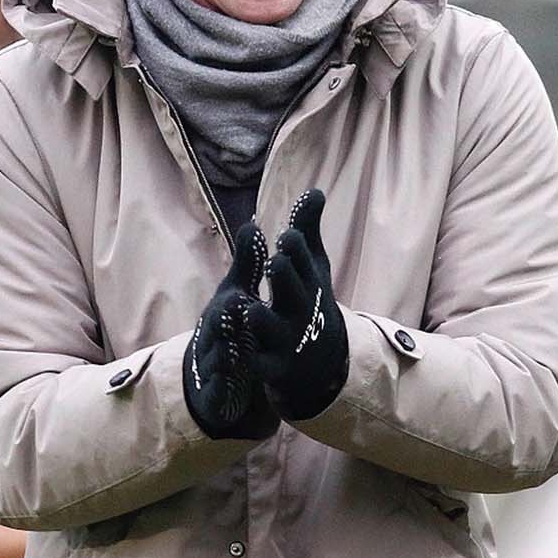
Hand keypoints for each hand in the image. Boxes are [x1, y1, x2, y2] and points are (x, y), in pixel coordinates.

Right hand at [185, 219, 278, 438]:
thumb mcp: (237, 292)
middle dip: (226, 318)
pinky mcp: (215, 390)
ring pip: (217, 358)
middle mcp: (216, 334)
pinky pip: (217, 389)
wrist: (209, 369)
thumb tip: (254, 223)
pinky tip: (228, 384)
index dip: (236, 297)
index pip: (229, 301)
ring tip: (232, 349)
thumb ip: (249, 262)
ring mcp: (213, 363)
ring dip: (223, 353)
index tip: (245, 292)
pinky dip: (220, 386)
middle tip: (238, 307)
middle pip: (218, 327)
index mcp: (226, 309)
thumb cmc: (228, 322)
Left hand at [252, 188, 349, 419]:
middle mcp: (300, 310)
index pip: (304, 264)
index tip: (287, 236)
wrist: (320, 360)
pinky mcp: (274, 367)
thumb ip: (307, 230)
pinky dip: (249, 359)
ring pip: (274, 330)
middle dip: (286, 280)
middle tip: (276, 263)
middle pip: (294, 294)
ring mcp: (288, 340)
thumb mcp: (311, 268)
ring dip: (264, 321)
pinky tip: (237, 349)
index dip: (297, 252)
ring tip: (250, 310)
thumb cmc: (309, 300)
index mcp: (308, 284)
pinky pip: (260, 364)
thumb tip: (314, 191)